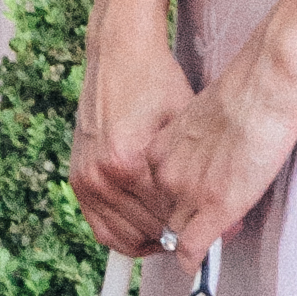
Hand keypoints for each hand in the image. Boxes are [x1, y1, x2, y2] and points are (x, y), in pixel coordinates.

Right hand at [71, 25, 195, 259]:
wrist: (119, 54)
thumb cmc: (155, 83)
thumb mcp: (184, 125)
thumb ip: (193, 171)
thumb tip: (218, 208)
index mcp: (129, 162)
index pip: (167, 219)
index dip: (194, 227)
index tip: (210, 230)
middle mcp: (102, 175)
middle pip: (146, 231)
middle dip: (176, 236)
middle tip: (197, 235)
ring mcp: (86, 178)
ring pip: (121, 236)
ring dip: (149, 241)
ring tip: (175, 235)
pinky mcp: (78, 177)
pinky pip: (100, 226)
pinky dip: (123, 234)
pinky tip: (146, 231)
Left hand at [142, 32, 296, 261]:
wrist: (264, 82)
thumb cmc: (243, 95)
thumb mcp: (200, 124)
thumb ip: (192, 152)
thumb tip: (203, 171)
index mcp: (156, 153)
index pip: (156, 196)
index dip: (177, 207)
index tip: (192, 212)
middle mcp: (165, 175)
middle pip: (165, 218)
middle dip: (187, 226)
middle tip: (211, 225)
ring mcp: (188, 193)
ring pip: (180, 236)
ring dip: (198, 240)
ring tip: (221, 230)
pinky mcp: (215, 206)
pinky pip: (194, 249)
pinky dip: (198, 261)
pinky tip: (203, 264)